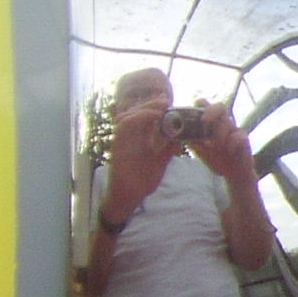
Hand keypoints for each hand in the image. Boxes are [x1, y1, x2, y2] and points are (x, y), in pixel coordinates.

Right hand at [102, 102, 173, 223]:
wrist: (129, 196)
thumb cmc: (142, 180)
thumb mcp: (160, 161)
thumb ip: (168, 149)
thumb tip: (180, 138)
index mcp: (136, 138)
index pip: (142, 117)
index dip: (153, 107)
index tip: (168, 101)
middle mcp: (127, 137)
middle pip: (134, 112)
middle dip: (150, 104)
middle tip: (166, 100)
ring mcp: (120, 140)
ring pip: (128, 115)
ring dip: (145, 108)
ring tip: (161, 106)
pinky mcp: (117, 145)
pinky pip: (124, 125)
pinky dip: (139, 118)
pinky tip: (153, 116)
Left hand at [187, 101, 256, 187]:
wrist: (232, 172)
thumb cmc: (214, 157)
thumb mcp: (198, 148)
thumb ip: (189, 139)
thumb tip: (175, 133)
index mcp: (210, 122)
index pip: (204, 104)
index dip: (199, 105)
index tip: (191, 115)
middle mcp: (222, 123)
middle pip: (219, 106)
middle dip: (211, 112)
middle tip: (204, 121)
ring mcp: (234, 130)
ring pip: (228, 121)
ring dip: (219, 132)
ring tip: (214, 145)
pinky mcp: (243, 140)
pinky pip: (239, 136)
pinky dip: (233, 143)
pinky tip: (229, 151)